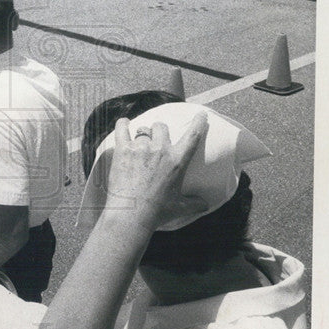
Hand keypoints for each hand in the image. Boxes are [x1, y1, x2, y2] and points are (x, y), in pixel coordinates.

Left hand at [105, 114, 208, 231]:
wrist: (132, 214)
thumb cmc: (157, 211)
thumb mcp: (179, 207)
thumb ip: (194, 204)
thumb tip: (205, 205)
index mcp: (177, 161)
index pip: (192, 136)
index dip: (198, 123)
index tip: (200, 114)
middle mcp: (160, 150)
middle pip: (161, 127)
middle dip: (159, 130)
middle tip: (156, 138)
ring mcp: (141, 148)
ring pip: (143, 130)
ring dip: (142, 134)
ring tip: (139, 140)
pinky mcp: (123, 150)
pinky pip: (122, 129)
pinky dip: (123, 124)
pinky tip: (124, 123)